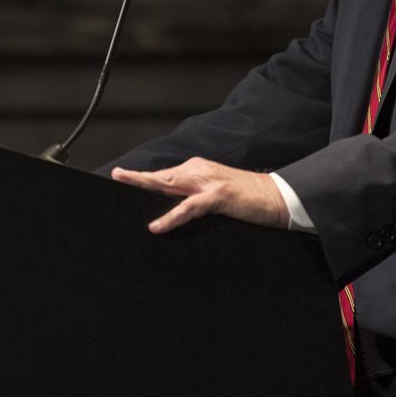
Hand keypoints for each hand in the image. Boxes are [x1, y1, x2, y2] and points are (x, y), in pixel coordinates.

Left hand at [110, 157, 289, 233]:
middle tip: (116, 175)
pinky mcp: (219, 196)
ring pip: (170, 184)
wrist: (279, 197)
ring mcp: (209, 182)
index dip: (145, 178)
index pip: (166, 175)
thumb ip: (196, 199)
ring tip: (125, 186)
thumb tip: (173, 210)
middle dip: (138, 177)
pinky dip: (172, 216)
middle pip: (162, 176)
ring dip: (147, 185)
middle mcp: (200, 171)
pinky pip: (189, 207)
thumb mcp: (217, 196)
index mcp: (199, 170)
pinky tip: (158, 226)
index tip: (124, 178)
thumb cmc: (249, 200)